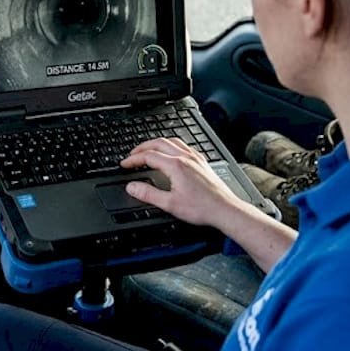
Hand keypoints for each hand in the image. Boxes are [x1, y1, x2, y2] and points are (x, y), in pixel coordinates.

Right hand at [119, 137, 242, 228]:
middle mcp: (186, 158)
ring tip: (149, 149)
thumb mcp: (169, 204)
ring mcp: (195, 158)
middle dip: (142, 147)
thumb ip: (148, 194)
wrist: (224, 209)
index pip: (149, 156)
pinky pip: (184, 146)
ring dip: (157, 143)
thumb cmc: (202, 208)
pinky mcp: (202, 162)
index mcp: (176, 166)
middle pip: (159, 143)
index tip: (125, 164)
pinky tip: (172, 152)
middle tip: (132, 154)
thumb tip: (132, 187)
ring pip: (172, 141)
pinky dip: (171, 145)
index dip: (133, 159)